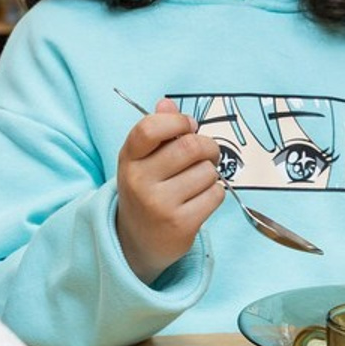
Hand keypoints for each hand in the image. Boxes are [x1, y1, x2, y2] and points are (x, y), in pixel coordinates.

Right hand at [115, 97, 224, 283]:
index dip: (177, 121)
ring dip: (210, 174)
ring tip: (197, 182)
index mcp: (129, 159)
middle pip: (190, 147)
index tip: (188, 126)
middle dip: (208, 146)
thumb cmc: (146, 191)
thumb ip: (156, 131)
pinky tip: (200, 199)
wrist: (137, 241)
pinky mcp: (181, 224)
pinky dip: (215, 193)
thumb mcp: (142, 160)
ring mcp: (159, 204)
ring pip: (207, 172)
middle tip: (207, 153)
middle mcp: (140, 181)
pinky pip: (215, 194)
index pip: (150, 128)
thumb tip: (167, 103)